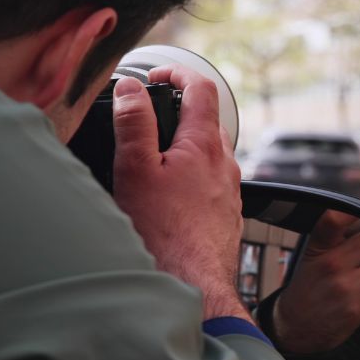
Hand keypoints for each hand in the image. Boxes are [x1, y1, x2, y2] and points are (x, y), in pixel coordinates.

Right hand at [111, 66, 247, 320]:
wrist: (193, 287)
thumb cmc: (164, 236)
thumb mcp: (137, 171)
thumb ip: (134, 124)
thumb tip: (131, 88)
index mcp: (204, 145)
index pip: (201, 87)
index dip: (177, 72)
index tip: (155, 76)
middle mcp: (225, 165)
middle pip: (207, 121)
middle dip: (179, 112)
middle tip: (150, 117)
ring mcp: (229, 192)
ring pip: (210, 156)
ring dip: (186, 148)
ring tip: (155, 160)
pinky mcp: (226, 218)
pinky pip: (212, 186)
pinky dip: (192, 179)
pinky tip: (170, 200)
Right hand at [272, 211, 359, 354]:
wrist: (293, 327)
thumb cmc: (308, 288)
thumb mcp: (312, 257)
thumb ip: (337, 240)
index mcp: (319, 249)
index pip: (333, 221)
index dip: (350, 212)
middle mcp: (332, 265)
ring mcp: (345, 288)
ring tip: (357, 284)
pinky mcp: (356, 309)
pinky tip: (356, 300)